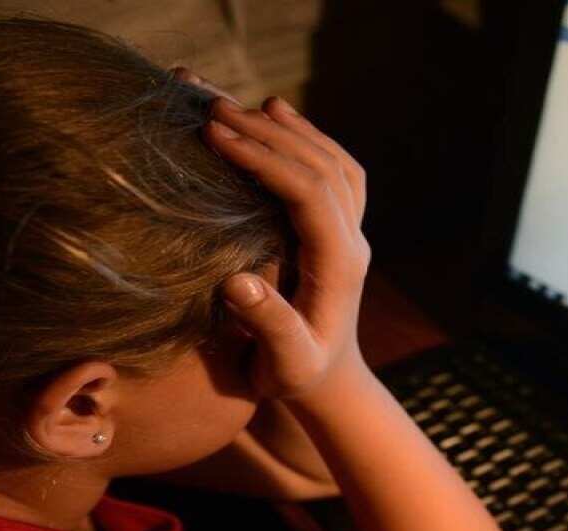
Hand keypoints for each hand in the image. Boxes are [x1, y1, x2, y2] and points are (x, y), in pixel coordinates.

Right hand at [193, 85, 370, 401]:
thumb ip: (269, 325)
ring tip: (245, 106)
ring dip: (290, 130)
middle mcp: (352, 240)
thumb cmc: (298, 379)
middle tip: (214, 109)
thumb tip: (237, 283)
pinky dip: (309, 141)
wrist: (331, 387)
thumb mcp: (284, 364)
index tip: (217, 136)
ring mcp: (353, 233)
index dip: (264, 158)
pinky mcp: (342, 232)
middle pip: (321, 166)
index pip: (308, 191)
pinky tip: (280, 123)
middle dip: (268, 133)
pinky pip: (337, 172)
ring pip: (333, 162)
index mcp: (339, 264)